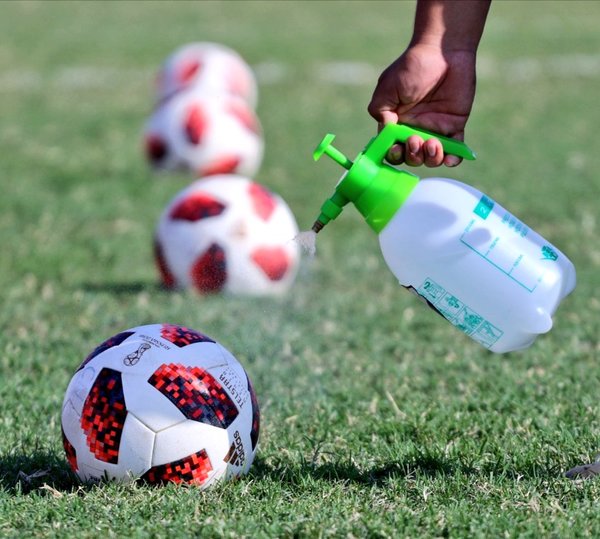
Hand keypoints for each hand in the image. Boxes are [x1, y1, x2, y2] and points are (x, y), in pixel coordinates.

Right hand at [368, 43, 476, 166]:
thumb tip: (385, 134)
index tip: (395, 147)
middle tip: (415, 139)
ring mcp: (435, 129)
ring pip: (431, 158)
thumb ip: (380, 112)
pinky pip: (455, 151)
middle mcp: (415, 130)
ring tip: (432, 143)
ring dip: (430, 159)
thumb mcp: (387, 88)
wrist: (443, 50)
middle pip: (411, 158)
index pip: (392, 149)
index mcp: (397, 124)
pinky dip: (454, 160)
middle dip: (411, 156)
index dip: (392, 154)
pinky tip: (451, 158)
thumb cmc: (412, 66)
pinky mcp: (454, 125)